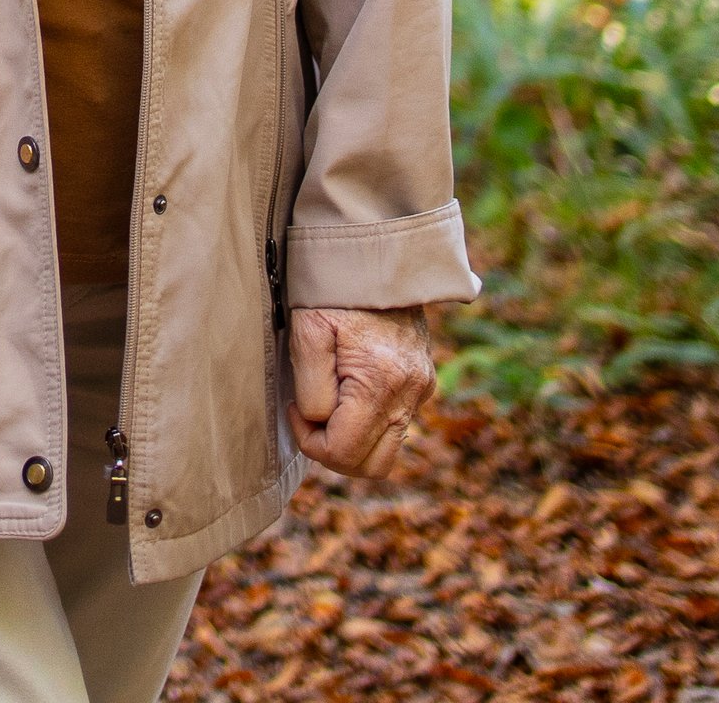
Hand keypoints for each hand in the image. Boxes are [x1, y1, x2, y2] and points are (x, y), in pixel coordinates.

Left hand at [289, 306, 437, 477]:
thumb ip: (312, 390)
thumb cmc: (333, 290)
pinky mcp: (424, 382)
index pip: (344, 453)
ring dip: (353, 441)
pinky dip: (369, 424)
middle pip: (372, 466)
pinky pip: (396, 425)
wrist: (376, 252)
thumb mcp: (307, 333)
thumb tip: (320, 422)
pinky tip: (348, 393)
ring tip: (328, 405)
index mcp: (381, 382)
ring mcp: (422, 390)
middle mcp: (411, 393)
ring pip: (387, 451)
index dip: (310, 442)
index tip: (294, 410)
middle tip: (309, 416)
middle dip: (333, 452)